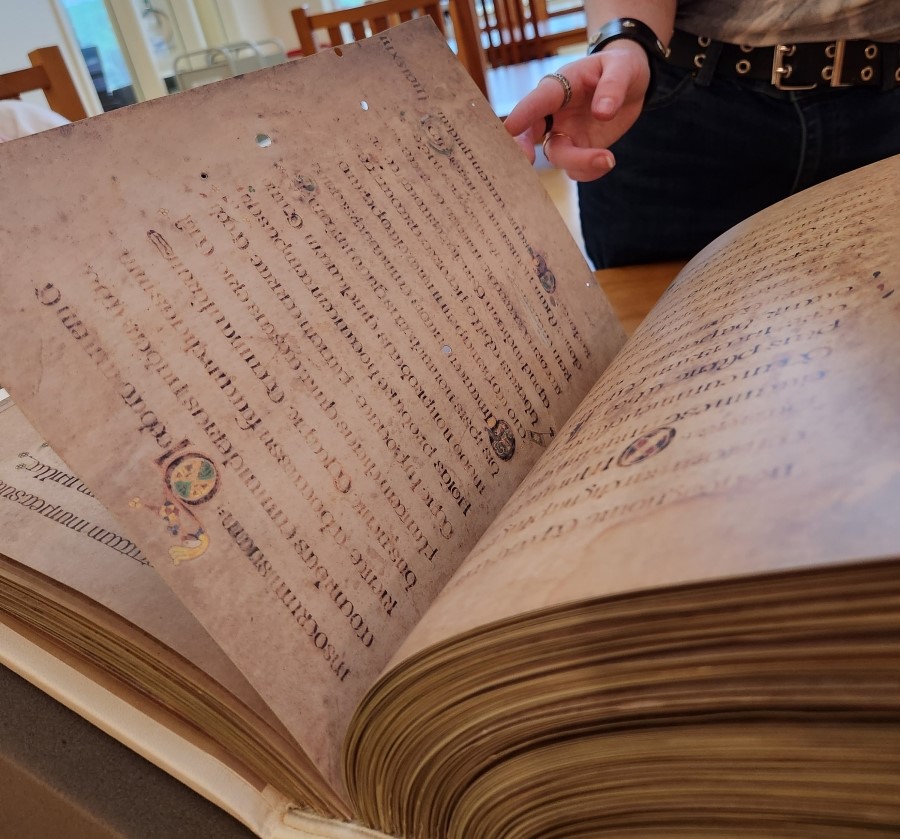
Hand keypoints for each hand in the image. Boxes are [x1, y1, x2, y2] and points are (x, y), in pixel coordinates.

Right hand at [504, 40, 650, 180]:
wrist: (631, 84)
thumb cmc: (621, 67)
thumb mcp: (622, 67)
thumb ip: (612, 86)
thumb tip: (603, 113)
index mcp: (560, 87)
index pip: (539, 100)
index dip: (523, 113)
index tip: (510, 127)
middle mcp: (555, 114)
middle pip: (532, 134)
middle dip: (523, 147)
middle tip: (526, 159)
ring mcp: (564, 135)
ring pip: (557, 156)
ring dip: (578, 162)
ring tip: (609, 159)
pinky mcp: (578, 151)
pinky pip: (576, 169)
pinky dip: (589, 171)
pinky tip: (607, 161)